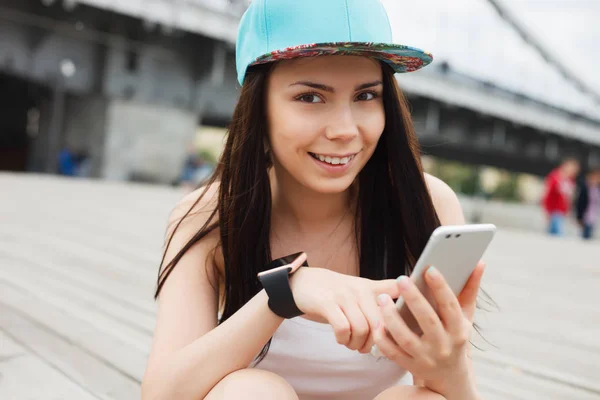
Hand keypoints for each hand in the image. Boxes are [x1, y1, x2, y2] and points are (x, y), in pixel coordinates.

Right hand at [289, 256, 401, 353]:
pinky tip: (341, 339)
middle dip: (375, 342)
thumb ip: (383, 293)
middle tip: (366, 347)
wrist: (303, 283)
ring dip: (357, 344)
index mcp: (371, 288)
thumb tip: (405, 308)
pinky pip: (343, 328)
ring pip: (362, 328)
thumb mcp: (360, 288)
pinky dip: (344, 340)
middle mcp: (360, 290)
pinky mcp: (327, 304)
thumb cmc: (335, 292)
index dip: (403, 312)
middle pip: (380, 323)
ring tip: (352, 344)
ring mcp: (343, 296)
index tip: (401, 329)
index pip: (397, 293)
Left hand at [372, 262, 484, 399]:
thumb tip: (479, 262)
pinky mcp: (410, 366)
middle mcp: (443, 346)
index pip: (450, 306)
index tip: (430, 269)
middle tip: (402, 279)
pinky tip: (377, 323)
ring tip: (382, 298)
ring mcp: (426, 359)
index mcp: (459, 331)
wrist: (450, 377)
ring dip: (392, 318)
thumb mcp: (466, 317)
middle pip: (427, 320)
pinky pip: (392, 353)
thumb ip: (470, 289)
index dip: (441, 287)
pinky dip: (383, 339)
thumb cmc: (456, 337)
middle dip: (414, 298)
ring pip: (406, 338)